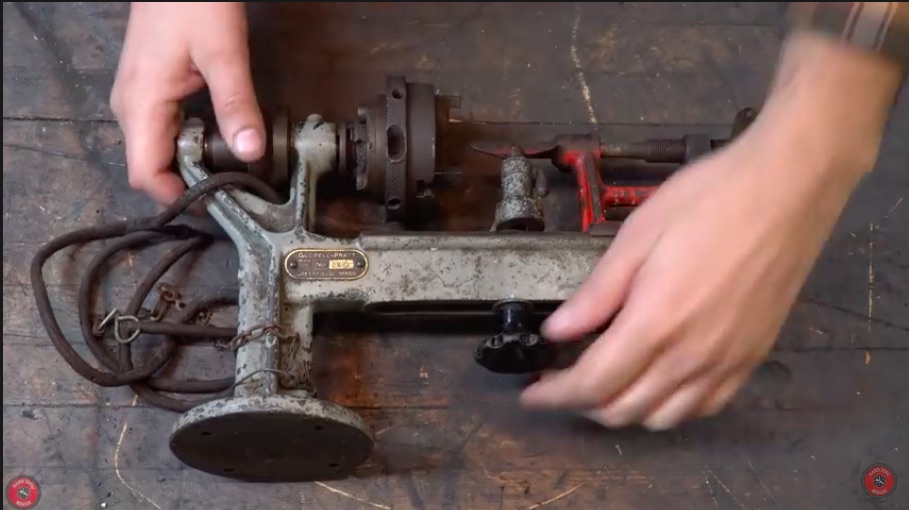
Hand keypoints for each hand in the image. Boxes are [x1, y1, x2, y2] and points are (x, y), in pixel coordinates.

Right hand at [110, 2, 264, 204]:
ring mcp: (138, 98)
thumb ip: (236, 105)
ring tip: (231, 170)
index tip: (214, 206)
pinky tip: (220, 141)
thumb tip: (251, 152)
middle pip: (152, 166)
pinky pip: (164, 131)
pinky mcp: (151, 90)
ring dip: (190, 165)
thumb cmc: (193, 2)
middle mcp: (130, 107)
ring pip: (158, 150)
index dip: (176, 198)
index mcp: (140, 104)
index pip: (145, 174)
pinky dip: (189, 144)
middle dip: (188, 185)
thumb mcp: (223, 55)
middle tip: (233, 190)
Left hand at [520, 120, 858, 428]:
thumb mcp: (638, 235)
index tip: (532, 392)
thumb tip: (557, 330)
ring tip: (604, 383)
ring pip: (663, 418)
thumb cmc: (710, 200)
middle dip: (581, 404)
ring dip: (624, 410)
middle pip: (623, 410)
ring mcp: (726, 362)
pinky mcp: (753, 357)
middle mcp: (691, 355)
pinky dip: (670, 408)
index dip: (554, 395)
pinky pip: (705, 407)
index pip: (592, 383)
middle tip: (561, 381)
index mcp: (655, 322)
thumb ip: (597, 292)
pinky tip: (657, 383)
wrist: (789, 187)